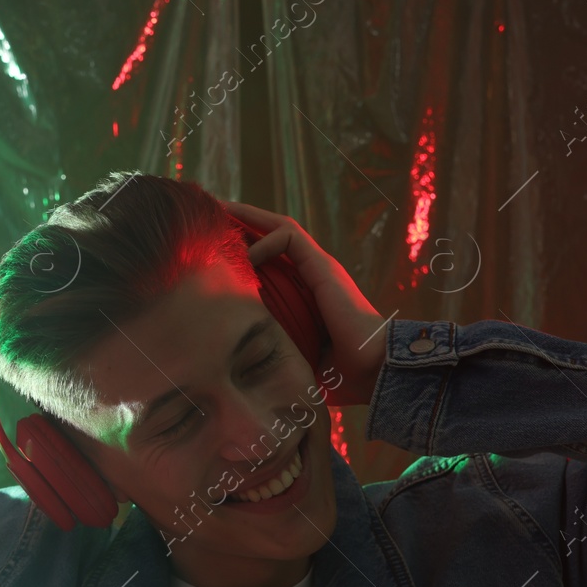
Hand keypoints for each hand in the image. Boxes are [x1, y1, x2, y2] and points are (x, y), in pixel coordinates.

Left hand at [221, 201, 386, 405]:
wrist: (373, 370)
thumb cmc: (341, 376)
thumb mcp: (295, 359)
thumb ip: (274, 353)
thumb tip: (241, 367)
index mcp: (308, 295)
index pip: (274, 260)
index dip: (247, 249)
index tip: (218, 248)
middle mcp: (314, 275)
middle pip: (275, 236)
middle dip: (243, 222)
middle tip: (213, 213)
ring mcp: (320, 267)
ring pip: (281, 227)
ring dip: (250, 216)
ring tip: (221, 210)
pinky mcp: (323, 266)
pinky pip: (290, 237)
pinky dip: (265, 240)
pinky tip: (245, 256)